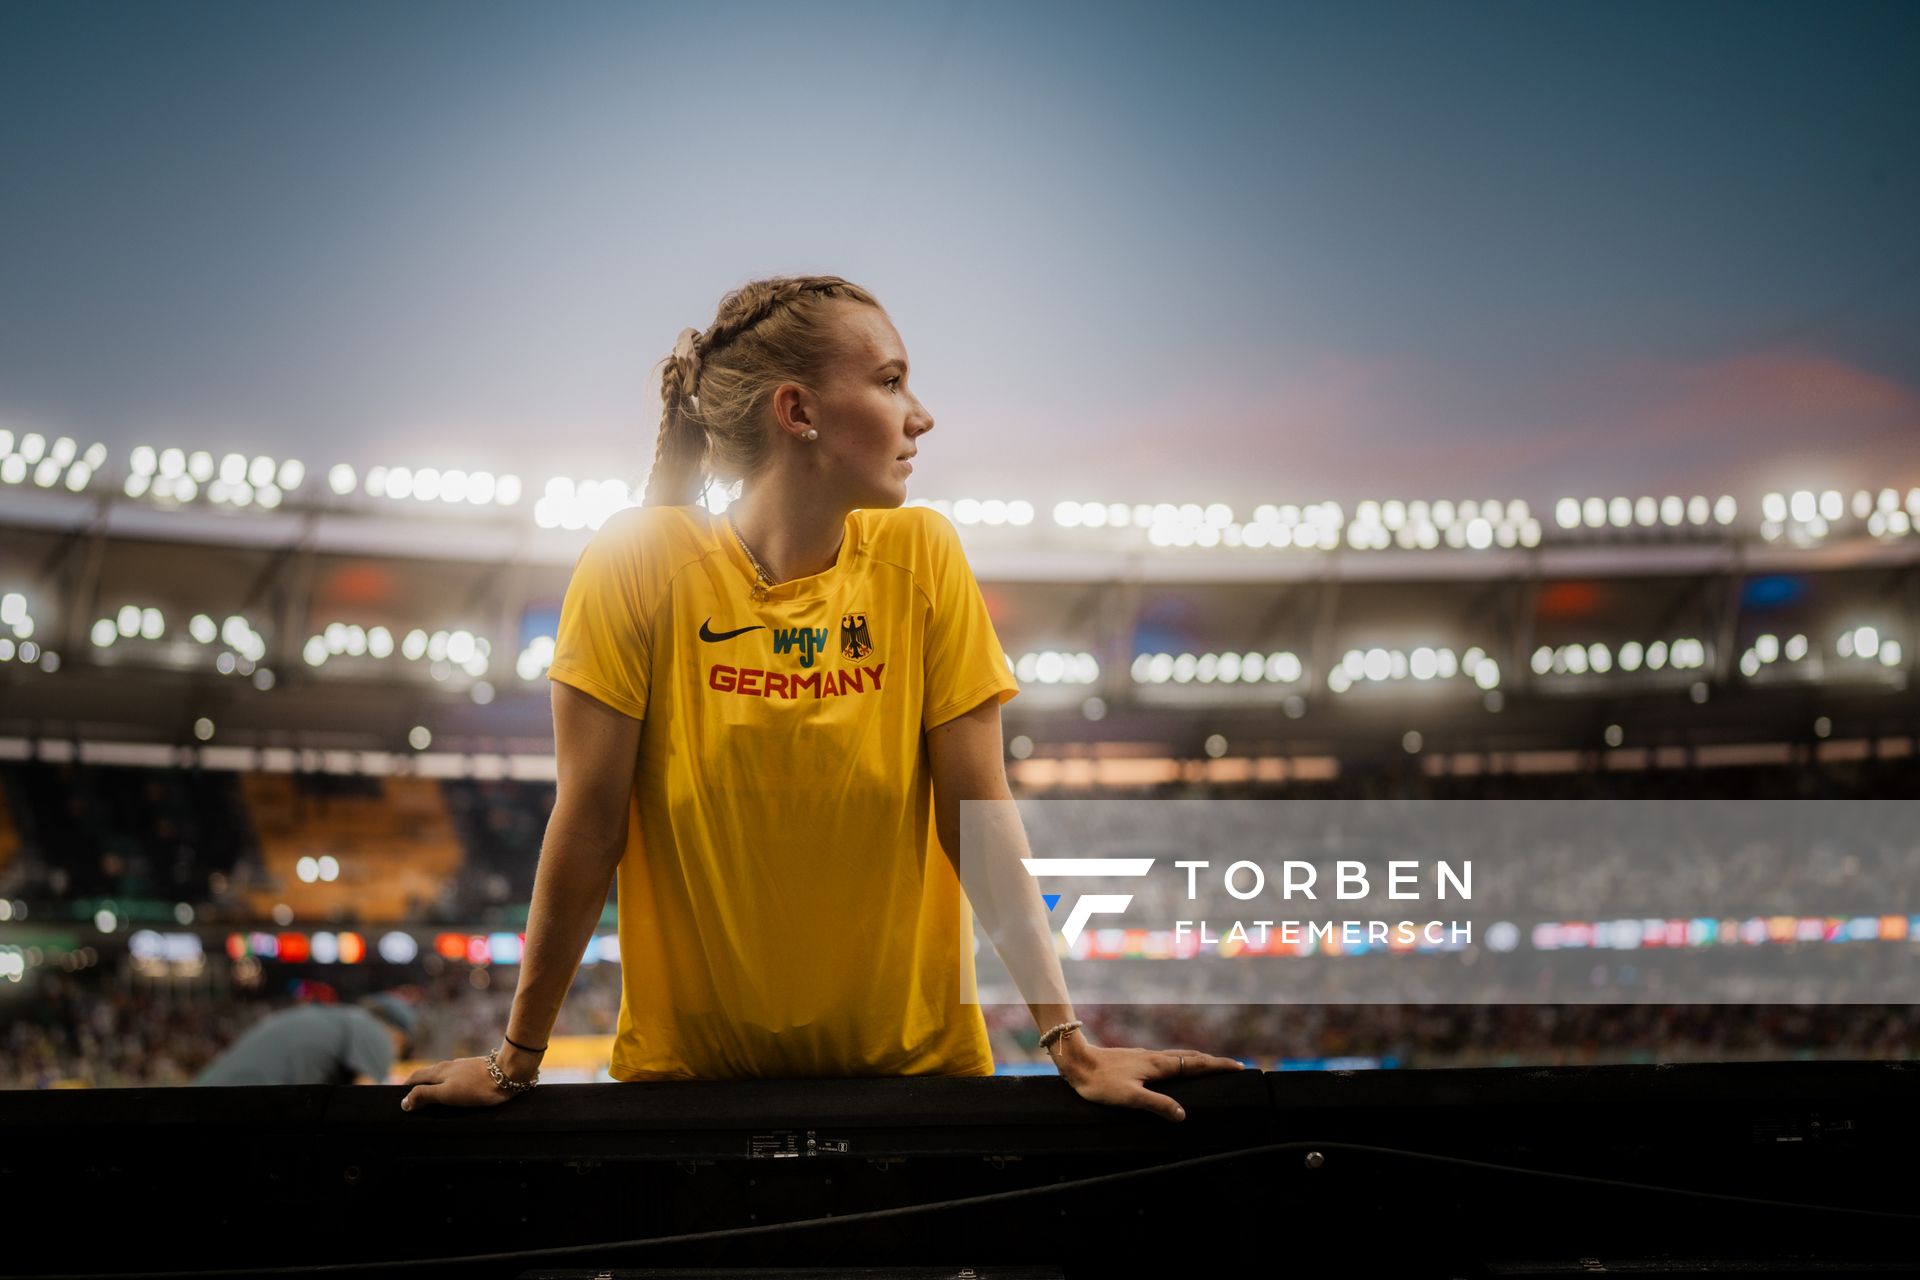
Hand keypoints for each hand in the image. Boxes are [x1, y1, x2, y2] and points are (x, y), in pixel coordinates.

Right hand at [399, 1049, 533, 1110]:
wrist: (508, 1073)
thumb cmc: (477, 1086)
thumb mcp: (447, 1093)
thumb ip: (424, 1095)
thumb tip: (404, 1102)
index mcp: (438, 1071)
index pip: (414, 1078)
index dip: (404, 1088)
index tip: (397, 1100)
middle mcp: (448, 1066)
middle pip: (427, 1076)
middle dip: (416, 1087)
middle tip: (410, 1103)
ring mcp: (462, 1068)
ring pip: (441, 1076)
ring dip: (432, 1086)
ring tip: (429, 1101)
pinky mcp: (475, 1071)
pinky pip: (454, 1079)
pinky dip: (447, 1086)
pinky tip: (453, 1094)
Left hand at [1053, 1038, 1244, 1122]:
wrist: (1077, 1062)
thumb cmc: (1101, 1082)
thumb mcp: (1130, 1097)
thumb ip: (1157, 1105)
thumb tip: (1183, 1115)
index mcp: (1159, 1066)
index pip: (1196, 1064)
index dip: (1218, 1066)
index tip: (1239, 1066)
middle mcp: (1155, 1058)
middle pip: (1190, 1057)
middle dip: (1212, 1062)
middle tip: (1231, 1067)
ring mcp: (1145, 1057)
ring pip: (1178, 1057)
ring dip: (1197, 1061)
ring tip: (1209, 1066)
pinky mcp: (1135, 1060)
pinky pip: (1166, 1059)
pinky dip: (1180, 1062)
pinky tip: (1173, 1069)